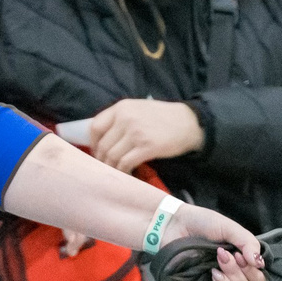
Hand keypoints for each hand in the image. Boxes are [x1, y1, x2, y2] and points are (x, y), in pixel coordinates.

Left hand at [86, 99, 202, 174]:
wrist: (188, 123)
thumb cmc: (163, 117)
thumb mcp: (138, 109)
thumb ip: (120, 119)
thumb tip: (102, 139)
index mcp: (121, 107)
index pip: (95, 126)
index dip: (93, 143)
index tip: (97, 152)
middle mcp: (126, 118)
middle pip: (102, 145)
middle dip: (102, 160)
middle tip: (107, 167)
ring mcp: (136, 133)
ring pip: (112, 156)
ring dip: (112, 168)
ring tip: (117, 172)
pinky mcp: (146, 147)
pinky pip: (125, 163)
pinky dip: (124, 172)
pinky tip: (128, 173)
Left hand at [166, 204, 267, 280]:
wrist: (175, 227)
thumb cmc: (201, 223)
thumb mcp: (229, 227)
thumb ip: (247, 242)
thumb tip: (260, 263)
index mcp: (243, 260)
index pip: (259, 279)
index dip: (253, 272)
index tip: (239, 255)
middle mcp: (234, 274)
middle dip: (237, 273)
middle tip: (222, 256)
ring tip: (214, 268)